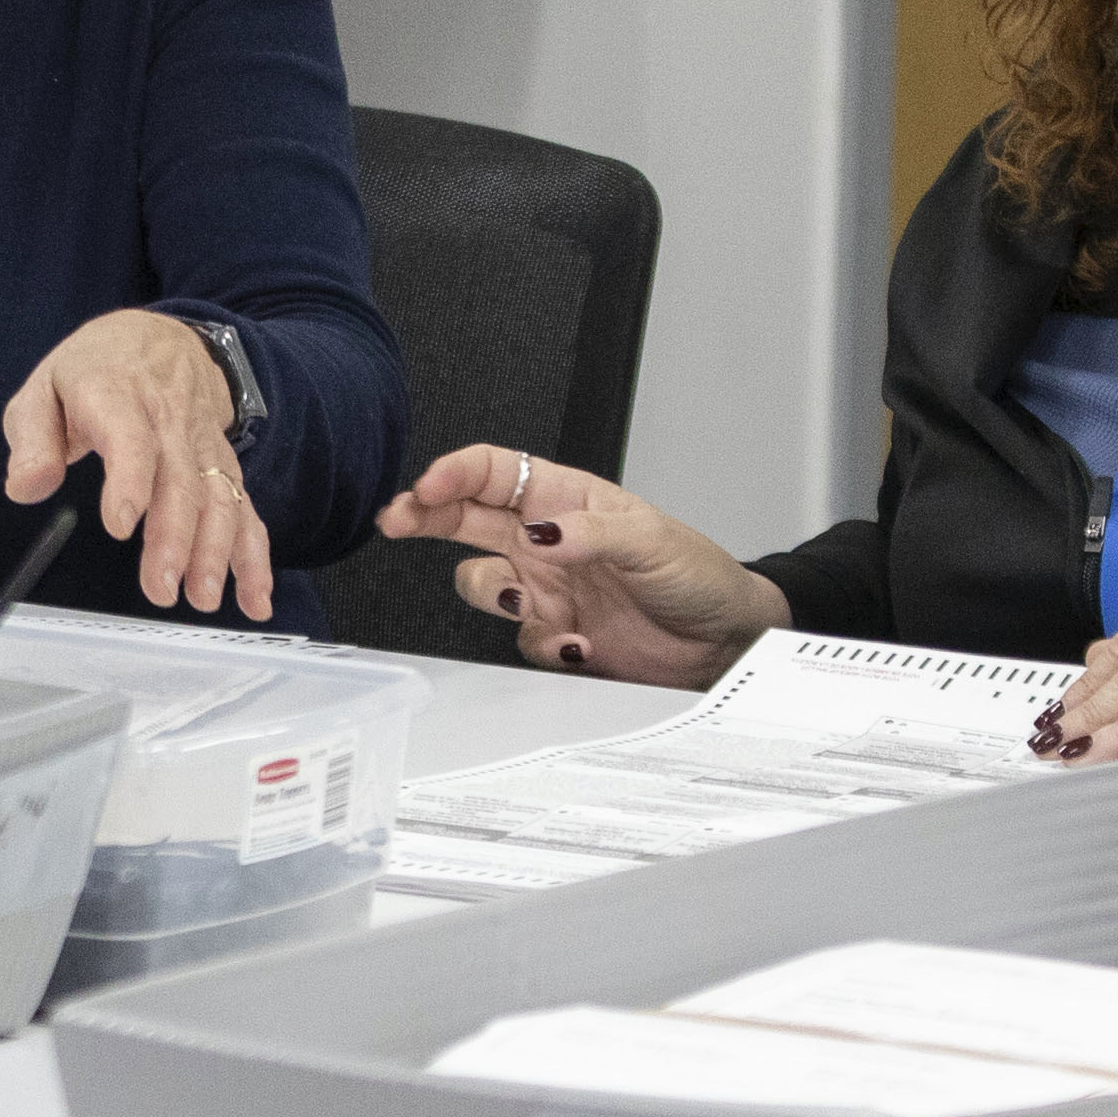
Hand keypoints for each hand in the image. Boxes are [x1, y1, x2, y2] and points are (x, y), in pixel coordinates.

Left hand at [3, 311, 268, 619]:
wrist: (159, 338)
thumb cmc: (94, 372)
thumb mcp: (44, 389)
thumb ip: (32, 440)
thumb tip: (26, 487)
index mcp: (116, 395)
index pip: (130, 437)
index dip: (130, 479)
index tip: (121, 524)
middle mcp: (168, 420)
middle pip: (179, 478)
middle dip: (176, 537)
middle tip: (162, 587)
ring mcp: (201, 443)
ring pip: (218, 495)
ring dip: (215, 550)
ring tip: (202, 597)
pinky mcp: (222, 463)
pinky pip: (243, 507)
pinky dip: (254, 554)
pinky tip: (254, 596)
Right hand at [376, 443, 782, 686]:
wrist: (721, 639)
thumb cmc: (696, 574)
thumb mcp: (651, 541)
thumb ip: (590, 533)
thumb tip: (540, 532)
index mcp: (566, 498)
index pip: (494, 471)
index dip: (455, 472)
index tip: (427, 487)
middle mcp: (546, 539)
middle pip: (464, 517)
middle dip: (425, 514)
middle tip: (396, 519)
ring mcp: (545, 587)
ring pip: (482, 583)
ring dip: (495, 594)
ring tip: (528, 603)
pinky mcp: (554, 633)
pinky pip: (521, 639)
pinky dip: (543, 644)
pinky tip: (580, 644)